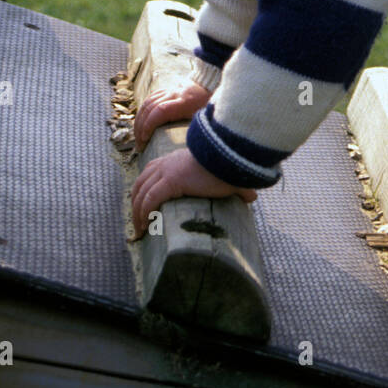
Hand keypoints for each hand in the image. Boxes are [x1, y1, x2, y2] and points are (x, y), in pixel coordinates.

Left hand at [129, 147, 257, 239]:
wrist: (230, 157)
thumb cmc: (231, 165)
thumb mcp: (226, 175)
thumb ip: (236, 187)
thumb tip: (252, 197)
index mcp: (174, 161)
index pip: (150, 172)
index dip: (143, 189)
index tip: (142, 206)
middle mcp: (166, 164)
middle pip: (140, 184)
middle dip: (135, 203)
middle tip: (137, 222)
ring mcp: (167, 172)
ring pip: (141, 194)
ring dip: (137, 213)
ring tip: (140, 230)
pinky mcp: (171, 182)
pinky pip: (150, 200)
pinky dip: (144, 214)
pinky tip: (145, 226)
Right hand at [134, 80, 211, 148]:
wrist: (210, 84)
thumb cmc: (210, 104)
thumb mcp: (206, 118)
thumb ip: (197, 129)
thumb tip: (191, 146)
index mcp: (184, 102)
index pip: (160, 111)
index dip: (149, 125)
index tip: (145, 139)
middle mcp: (173, 95)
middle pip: (149, 109)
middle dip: (140, 128)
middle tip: (140, 145)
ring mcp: (168, 91)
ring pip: (146, 104)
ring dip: (139, 121)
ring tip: (138, 136)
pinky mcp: (165, 90)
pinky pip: (149, 99)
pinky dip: (143, 111)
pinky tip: (141, 122)